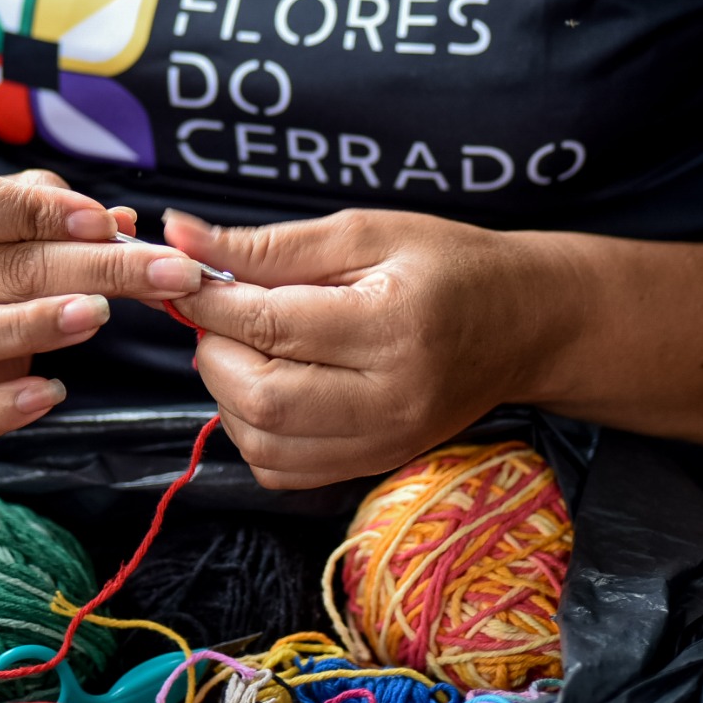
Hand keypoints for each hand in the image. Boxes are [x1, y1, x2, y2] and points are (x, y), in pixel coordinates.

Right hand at [0, 169, 206, 438]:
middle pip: (7, 269)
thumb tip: (121, 222)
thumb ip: (65, 210)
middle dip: (98, 269)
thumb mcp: (20, 208)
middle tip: (167, 274)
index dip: (43, 213)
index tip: (103, 222)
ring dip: (40, 325)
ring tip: (98, 316)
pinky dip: (0, 408)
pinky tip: (51, 393)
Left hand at [161, 208, 571, 488]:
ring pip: (261, 443)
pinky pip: (281, 469)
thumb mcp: (364, 232)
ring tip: (247, 347)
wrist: (522, 324)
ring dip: (228, 393)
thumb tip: (180, 238)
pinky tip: (269, 384)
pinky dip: (253, 430)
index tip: (186, 277)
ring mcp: (384, 442)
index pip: (269, 326)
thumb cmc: (447, 266)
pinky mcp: (374, 464)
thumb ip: (270, 245)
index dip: (209, 302)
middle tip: (222, 313)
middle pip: (258, 397)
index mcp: (392, 327)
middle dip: (214, 351)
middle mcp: (390, 398)